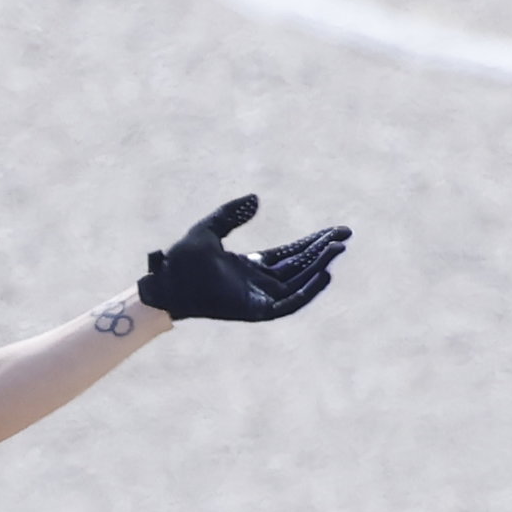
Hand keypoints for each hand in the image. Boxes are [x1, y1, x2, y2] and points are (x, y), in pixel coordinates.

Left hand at [136, 194, 347, 323]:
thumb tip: (257, 200)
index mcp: (250, 266)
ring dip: (319, 267)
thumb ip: (232, 214)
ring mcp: (258, 298)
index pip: (290, 254)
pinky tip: (324, 274)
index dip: (312, 242)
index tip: (335, 231)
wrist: (166, 282)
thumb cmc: (180, 260)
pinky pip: (288, 304)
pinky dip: (307, 292)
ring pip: (298, 282)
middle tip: (345, 236)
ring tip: (338, 248)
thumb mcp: (209, 229)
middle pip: (299, 266)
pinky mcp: (256, 311)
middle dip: (322, 251)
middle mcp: (258, 283)